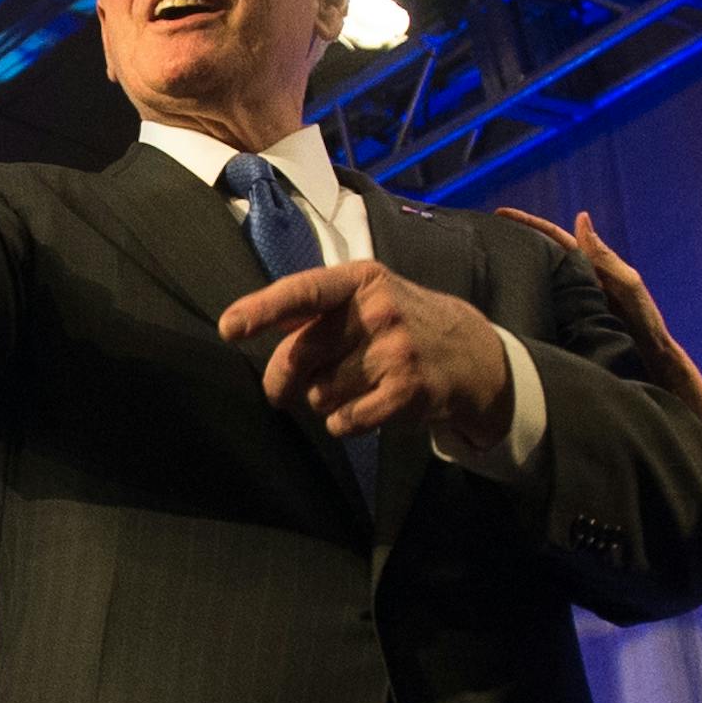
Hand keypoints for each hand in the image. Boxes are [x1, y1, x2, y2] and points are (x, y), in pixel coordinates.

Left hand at [219, 261, 511, 448]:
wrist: (470, 354)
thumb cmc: (402, 322)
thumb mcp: (367, 296)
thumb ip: (313, 308)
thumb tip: (248, 323)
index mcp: (361, 280)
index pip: (305, 292)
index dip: (263, 309)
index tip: (230, 328)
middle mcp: (379, 311)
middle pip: (300, 356)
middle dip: (283, 379)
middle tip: (284, 389)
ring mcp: (395, 352)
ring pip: (319, 394)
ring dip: (323, 399)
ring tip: (350, 387)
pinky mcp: (406, 392)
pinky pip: (344, 421)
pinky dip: (343, 422)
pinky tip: (363, 408)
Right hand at [495, 208, 676, 371]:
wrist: (648, 359)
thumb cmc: (644, 320)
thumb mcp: (626, 284)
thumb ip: (603, 255)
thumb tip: (580, 216)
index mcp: (590, 265)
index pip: (554, 238)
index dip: (529, 224)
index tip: (500, 213)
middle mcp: (576, 280)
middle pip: (540, 256)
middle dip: (514, 243)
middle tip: (481, 235)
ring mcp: (570, 301)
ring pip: (537, 280)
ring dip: (513, 272)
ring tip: (483, 264)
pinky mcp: (566, 322)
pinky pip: (540, 306)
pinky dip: (523, 300)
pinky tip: (504, 302)